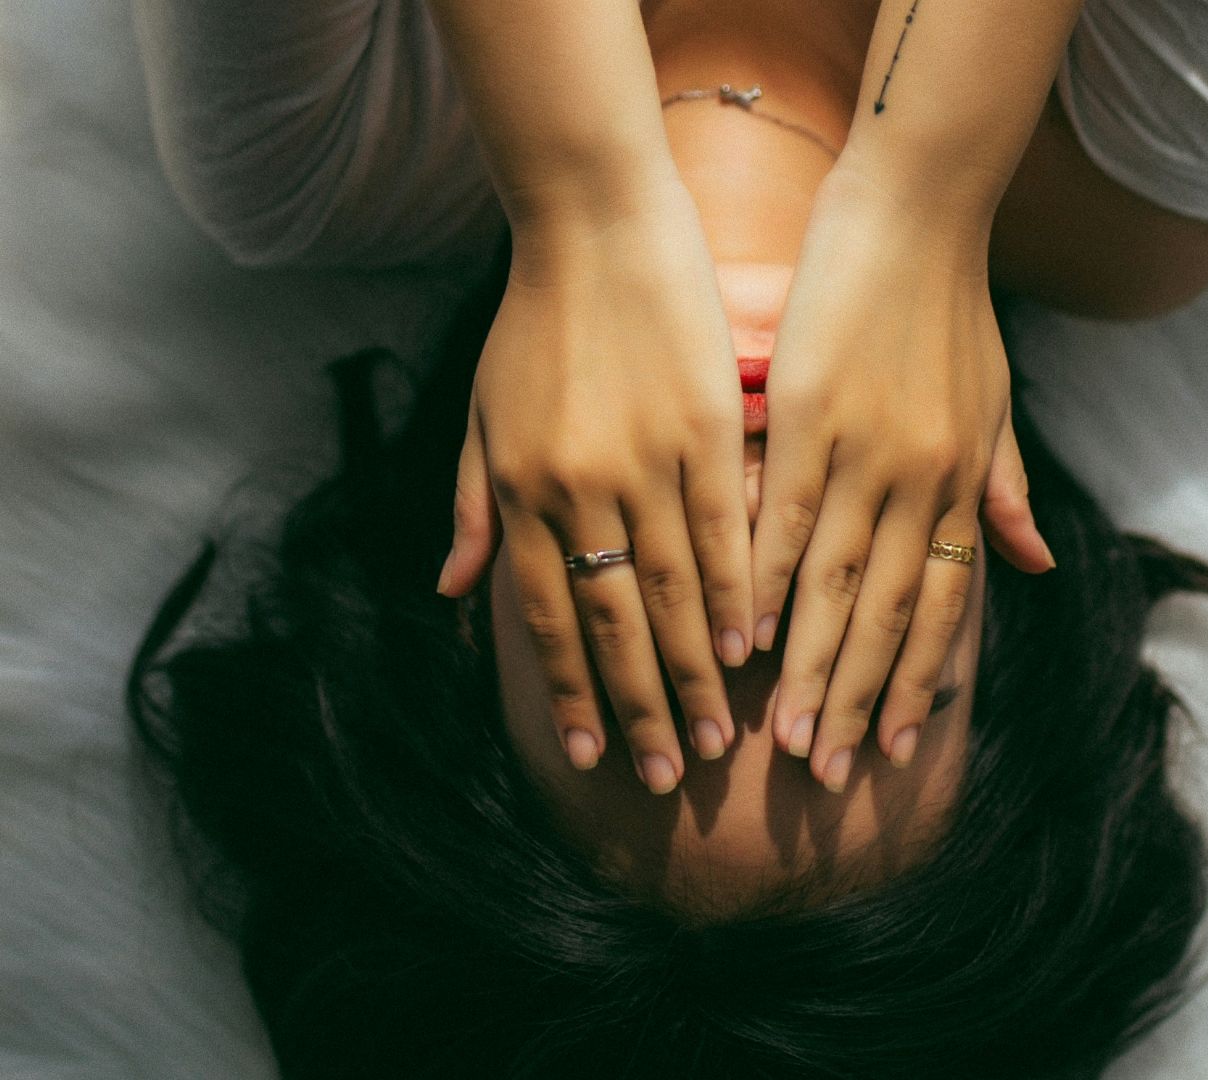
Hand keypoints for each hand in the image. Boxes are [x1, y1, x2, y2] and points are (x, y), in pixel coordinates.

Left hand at [436, 182, 752, 794]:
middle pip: (613, 621)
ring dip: (695, 669)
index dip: (567, 689)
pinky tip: (752, 643)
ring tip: (718, 734)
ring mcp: (644, 459)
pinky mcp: (703, 427)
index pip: (544, 616)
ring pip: (673, 589)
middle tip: (668, 776)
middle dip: (639, 706)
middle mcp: (577, 487)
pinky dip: (737, 591)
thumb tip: (455, 596)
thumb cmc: (533, 322)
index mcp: (520, 489)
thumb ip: (473, 508)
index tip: (587, 753)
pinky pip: (723, 528)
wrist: (593, 224)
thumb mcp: (482, 416)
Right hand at [752, 166, 1054, 793]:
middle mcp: (921, 482)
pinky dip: (763, 580)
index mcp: (961, 483)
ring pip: (834, 585)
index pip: (940, 607)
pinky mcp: (810, 416)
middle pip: (887, 615)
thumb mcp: (996, 404)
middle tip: (828, 775)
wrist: (919, 209)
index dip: (916, 682)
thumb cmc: (953, 305)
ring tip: (780, 737)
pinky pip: (783, 516)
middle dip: (858, 701)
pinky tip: (740, 633)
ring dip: (806, 666)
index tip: (893, 751)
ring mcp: (865, 452)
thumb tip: (1035, 566)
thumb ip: (1006, 488)